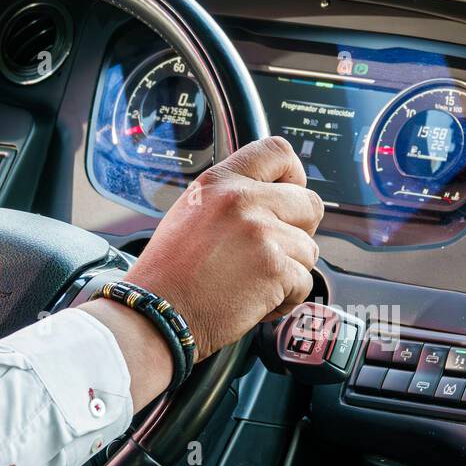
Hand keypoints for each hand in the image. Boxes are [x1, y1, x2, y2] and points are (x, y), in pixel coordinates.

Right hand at [123, 136, 323, 360]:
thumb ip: (234, 198)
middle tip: (274, 251)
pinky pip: (304, 282)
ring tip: (253, 282)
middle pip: (309, 204)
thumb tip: (275, 198)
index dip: (294, 176)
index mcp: (221, 182)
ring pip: (309, 249)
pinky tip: (255, 301)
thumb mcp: (193, 212)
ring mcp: (261, 233)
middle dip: (300, 232)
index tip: (291, 195)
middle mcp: (243, 200)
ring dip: (290, 271)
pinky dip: (285, 299)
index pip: (278, 151)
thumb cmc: (170, 273)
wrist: (156, 313)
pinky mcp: (274, 268)